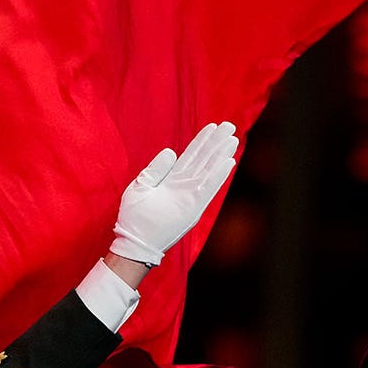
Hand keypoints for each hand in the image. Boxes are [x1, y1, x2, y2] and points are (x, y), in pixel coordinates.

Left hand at [109, 121, 237, 266]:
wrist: (134, 241)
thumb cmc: (134, 217)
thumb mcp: (140, 187)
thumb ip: (155, 170)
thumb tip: (171, 152)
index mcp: (171, 179)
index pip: (190, 156)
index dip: (202, 141)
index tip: (213, 126)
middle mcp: (184, 186)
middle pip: (204, 159)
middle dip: (216, 142)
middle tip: (230, 125)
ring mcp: (190, 196)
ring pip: (209, 170)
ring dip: (221, 154)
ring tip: (233, 138)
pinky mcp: (193, 208)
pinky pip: (208, 188)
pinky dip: (218, 175)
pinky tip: (228, 161)